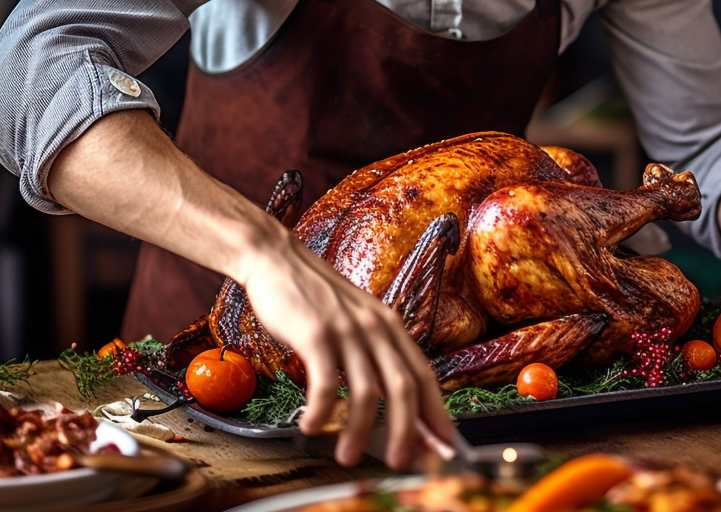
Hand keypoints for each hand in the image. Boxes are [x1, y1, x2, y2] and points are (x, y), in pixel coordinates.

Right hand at [240, 227, 454, 469]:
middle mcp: (375, 325)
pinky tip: (311, 425)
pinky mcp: (316, 333)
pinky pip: (326, 383)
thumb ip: (375, 353)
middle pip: (404, 386)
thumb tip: (391, 400)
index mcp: (389, 324)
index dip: (436, 413)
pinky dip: (321, 412)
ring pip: (368, 391)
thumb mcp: (355, 319)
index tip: (443, 445)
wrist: (278, 258)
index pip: (424, 374)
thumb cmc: (314, 295)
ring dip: (359, 431)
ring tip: (346, 455)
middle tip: (399, 462)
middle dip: (406, 431)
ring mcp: (347, 329)